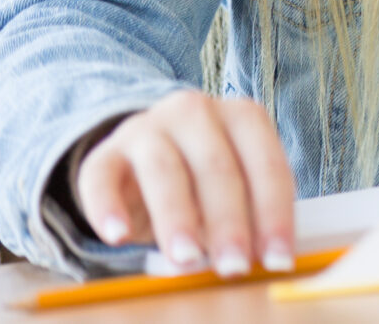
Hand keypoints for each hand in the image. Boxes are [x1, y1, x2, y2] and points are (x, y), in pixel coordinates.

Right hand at [73, 90, 296, 276]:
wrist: (142, 156)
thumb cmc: (203, 179)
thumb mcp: (235, 187)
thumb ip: (248, 213)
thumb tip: (259, 256)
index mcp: (243, 116)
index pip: (267, 165)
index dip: (274, 215)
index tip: (277, 260)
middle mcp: (196, 112)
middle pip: (217, 168)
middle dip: (229, 223)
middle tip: (234, 266)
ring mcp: (147, 128)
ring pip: (164, 171)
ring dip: (178, 218)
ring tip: (186, 259)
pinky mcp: (104, 152)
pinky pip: (101, 178)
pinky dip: (108, 208)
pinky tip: (118, 237)